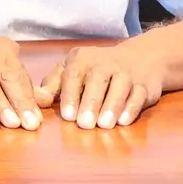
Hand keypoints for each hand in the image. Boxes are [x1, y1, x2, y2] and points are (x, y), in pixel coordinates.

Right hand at [0, 21, 42, 130]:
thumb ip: (15, 78)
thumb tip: (40, 101)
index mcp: (5, 52)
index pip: (22, 77)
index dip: (31, 99)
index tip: (38, 118)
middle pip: (9, 80)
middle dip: (21, 103)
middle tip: (30, 124)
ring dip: (2, 104)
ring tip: (13, 123)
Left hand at [37, 40, 166, 128]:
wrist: (140, 58)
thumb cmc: (95, 69)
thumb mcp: (71, 69)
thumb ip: (53, 84)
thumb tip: (37, 100)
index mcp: (82, 59)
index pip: (73, 75)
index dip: (70, 95)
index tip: (68, 115)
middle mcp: (105, 63)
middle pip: (98, 80)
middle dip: (90, 103)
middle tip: (84, 124)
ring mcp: (127, 72)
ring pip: (120, 87)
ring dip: (112, 106)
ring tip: (103, 125)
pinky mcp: (145, 84)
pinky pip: (139, 94)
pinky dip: (131, 108)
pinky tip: (123, 120)